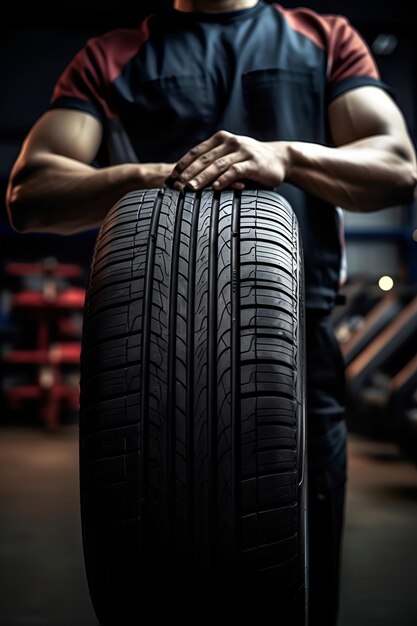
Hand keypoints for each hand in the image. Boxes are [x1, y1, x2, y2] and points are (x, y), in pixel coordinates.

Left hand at [167, 130, 288, 190]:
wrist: (280, 159)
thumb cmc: (251, 162)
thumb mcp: (231, 157)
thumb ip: (214, 163)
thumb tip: (188, 179)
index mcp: (221, 140)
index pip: (197, 152)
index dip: (183, 165)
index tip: (171, 178)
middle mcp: (230, 142)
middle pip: (204, 159)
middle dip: (188, 173)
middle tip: (176, 186)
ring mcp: (243, 152)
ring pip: (218, 165)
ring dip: (202, 178)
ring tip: (190, 188)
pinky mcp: (254, 163)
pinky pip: (236, 171)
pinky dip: (225, 179)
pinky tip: (216, 188)